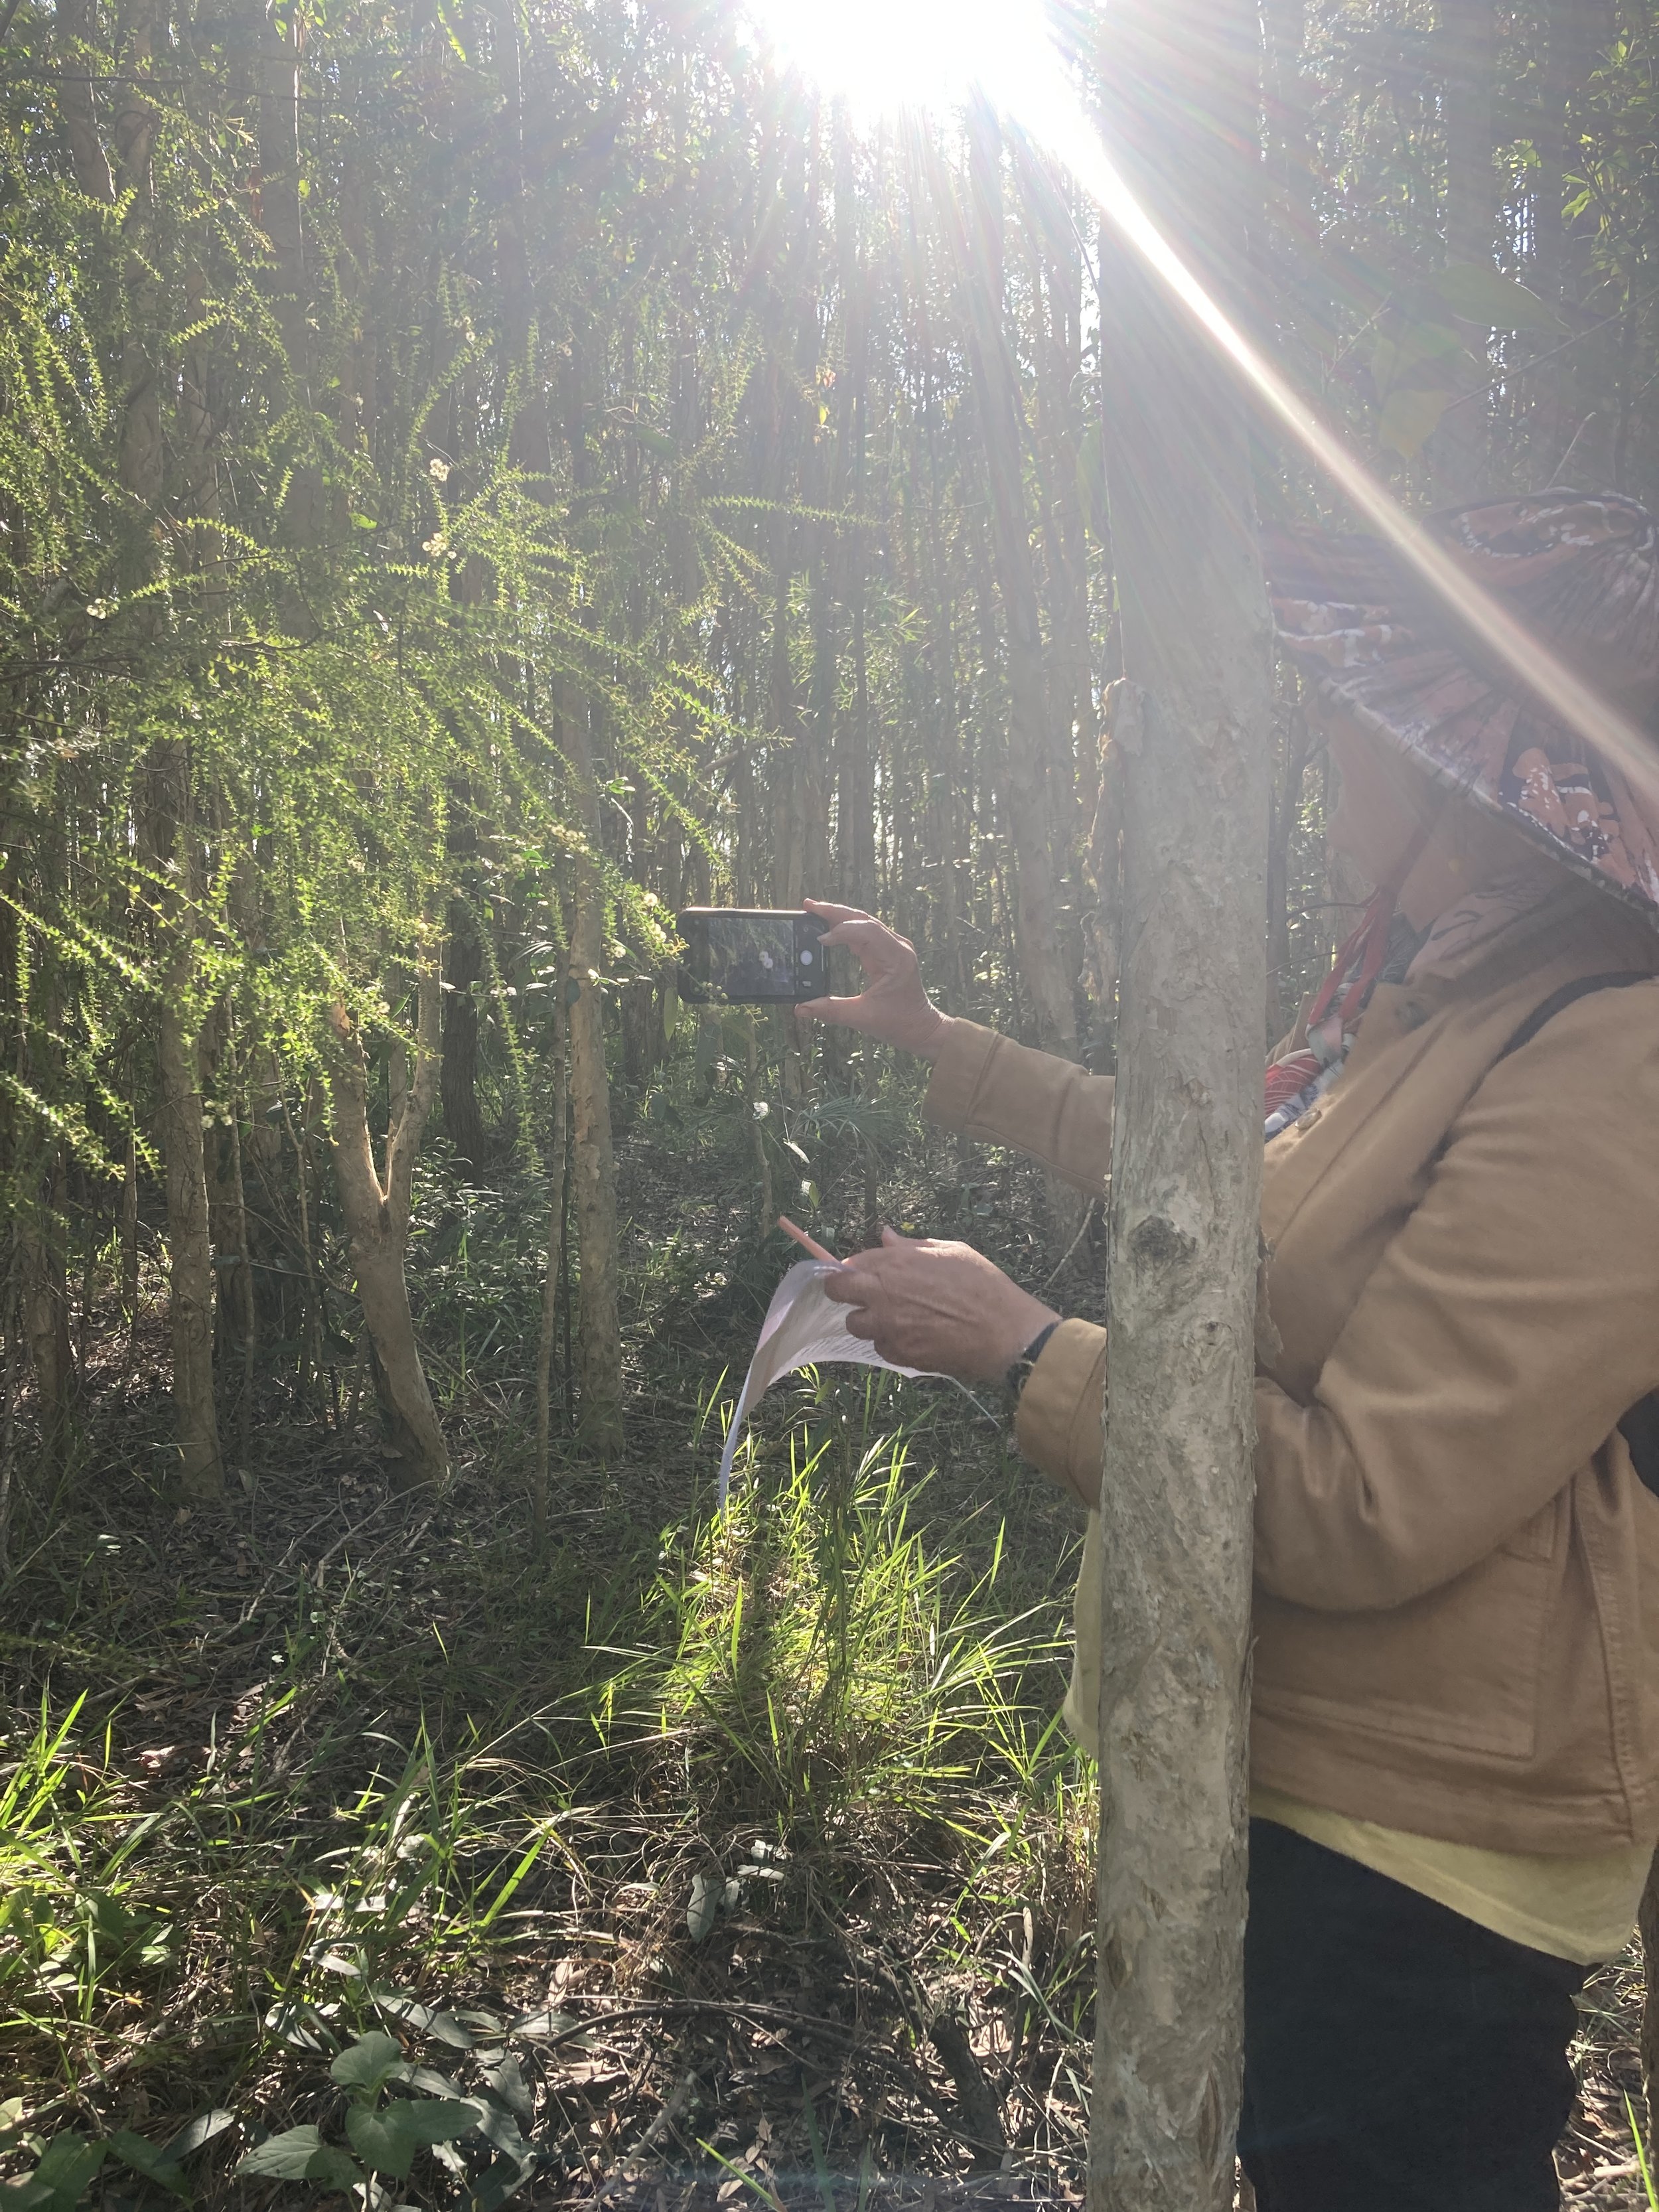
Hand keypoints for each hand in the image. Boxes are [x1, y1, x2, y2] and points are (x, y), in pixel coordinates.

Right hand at [794, 899, 949, 1060]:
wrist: (920, 1026)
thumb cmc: (898, 1022)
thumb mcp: (863, 1018)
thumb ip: (831, 1011)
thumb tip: (801, 1008)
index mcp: (895, 959)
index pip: (867, 932)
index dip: (842, 931)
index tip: (820, 939)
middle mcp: (897, 947)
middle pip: (863, 919)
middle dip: (835, 912)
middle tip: (809, 906)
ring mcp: (894, 947)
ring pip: (864, 922)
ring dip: (839, 916)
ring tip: (814, 911)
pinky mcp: (888, 951)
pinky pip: (866, 932)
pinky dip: (847, 927)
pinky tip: (830, 926)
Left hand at [822, 1227, 1058, 1384]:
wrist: (1004, 1332)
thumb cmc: (982, 1284)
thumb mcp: (950, 1251)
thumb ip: (911, 1246)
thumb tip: (886, 1235)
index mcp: (894, 1264)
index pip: (848, 1265)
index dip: (854, 1269)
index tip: (863, 1272)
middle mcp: (883, 1295)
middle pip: (838, 1293)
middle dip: (846, 1292)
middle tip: (866, 1294)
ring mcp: (888, 1328)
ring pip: (856, 1325)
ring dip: (869, 1320)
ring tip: (896, 1318)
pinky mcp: (899, 1354)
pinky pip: (880, 1347)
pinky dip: (891, 1342)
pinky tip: (914, 1336)